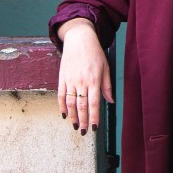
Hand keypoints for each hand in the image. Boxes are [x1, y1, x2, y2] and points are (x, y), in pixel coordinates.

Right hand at [56, 19, 113, 133]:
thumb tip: (111, 101)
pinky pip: (61, 95)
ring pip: (70, 103)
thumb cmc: (95, 53)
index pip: (94, 103)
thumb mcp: (106, 67)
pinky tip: (64, 114)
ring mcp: (70, 80)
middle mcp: (81, 82)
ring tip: (75, 126)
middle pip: (81, 106)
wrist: (79, 39)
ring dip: (72, 116)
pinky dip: (62, 106)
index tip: (94, 128)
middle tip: (83, 132)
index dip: (94, 117)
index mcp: (94, 80)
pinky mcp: (62, 78)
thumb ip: (107, 86)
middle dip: (82, 121)